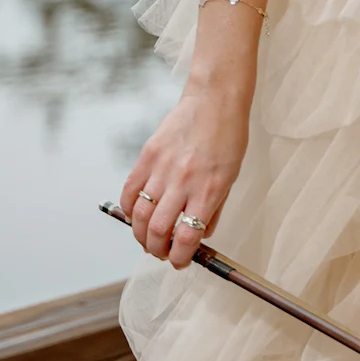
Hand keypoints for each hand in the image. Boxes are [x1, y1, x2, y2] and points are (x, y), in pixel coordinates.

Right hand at [121, 84, 250, 269]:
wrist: (215, 99)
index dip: (181, 257)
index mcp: (209, 189)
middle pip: (158, 231)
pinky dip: (128, 209)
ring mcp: (163, 168)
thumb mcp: (231, 176)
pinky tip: (135, 214)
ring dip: (140, 235)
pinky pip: (129, 191)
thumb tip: (199, 236)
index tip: (180, 261)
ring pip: (139, 216)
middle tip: (161, 252)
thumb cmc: (228, 136)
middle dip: (157, 251)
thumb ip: (214, 208)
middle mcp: (184, 181)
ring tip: (147, 239)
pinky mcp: (148, 155)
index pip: (188, 236)